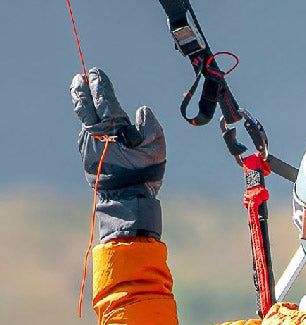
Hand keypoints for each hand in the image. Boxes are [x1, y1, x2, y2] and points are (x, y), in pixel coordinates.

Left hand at [70, 68, 164, 240]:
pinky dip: (90, 126)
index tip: (96, 73)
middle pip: (82, 105)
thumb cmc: (144, 175)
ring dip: (85, 107)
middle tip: (80, 78)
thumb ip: (150, 126)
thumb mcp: (156, 149)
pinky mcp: (85, 156)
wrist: (126, 201)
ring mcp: (86, 145)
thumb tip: (140, 110)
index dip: (100, 83)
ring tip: (84, 95)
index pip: (103, 98)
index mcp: (111, 128)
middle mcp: (93, 134)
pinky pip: (87, 135)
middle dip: (81, 89)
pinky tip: (96, 126)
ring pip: (84, 120)